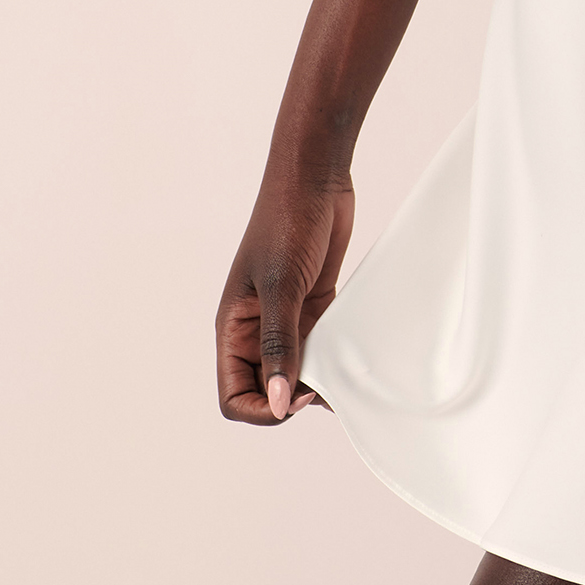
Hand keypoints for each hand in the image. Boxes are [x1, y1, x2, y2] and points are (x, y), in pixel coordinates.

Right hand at [215, 169, 354, 424]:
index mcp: (233, 328)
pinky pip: (318, 344)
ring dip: (314, 381)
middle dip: (289, 399)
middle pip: (264, 388)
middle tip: (324, 390)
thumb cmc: (286, 221)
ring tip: (341, 379)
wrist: (314, 177)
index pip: (234, 394)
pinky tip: (351, 359)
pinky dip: (331, 357)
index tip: (296, 396)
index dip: (262, 408)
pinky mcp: (313, 303)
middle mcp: (255, 328)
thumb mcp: (282, 286)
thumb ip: (280, 344)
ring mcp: (285, 316)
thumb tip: (278, 401)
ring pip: (294, 369)